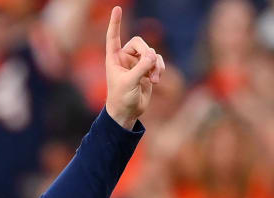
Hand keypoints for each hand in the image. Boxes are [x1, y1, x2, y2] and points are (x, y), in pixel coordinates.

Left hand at [104, 7, 164, 129]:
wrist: (128, 112)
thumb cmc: (121, 98)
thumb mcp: (129, 82)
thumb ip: (141, 67)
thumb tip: (153, 55)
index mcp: (113, 59)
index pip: (113, 37)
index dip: (115, 23)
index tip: (117, 8)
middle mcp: (124, 58)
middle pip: (139, 42)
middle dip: (147, 52)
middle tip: (150, 64)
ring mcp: (136, 63)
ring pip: (151, 52)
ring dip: (155, 64)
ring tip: (154, 79)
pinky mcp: (147, 70)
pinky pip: (157, 60)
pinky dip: (159, 68)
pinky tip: (156, 79)